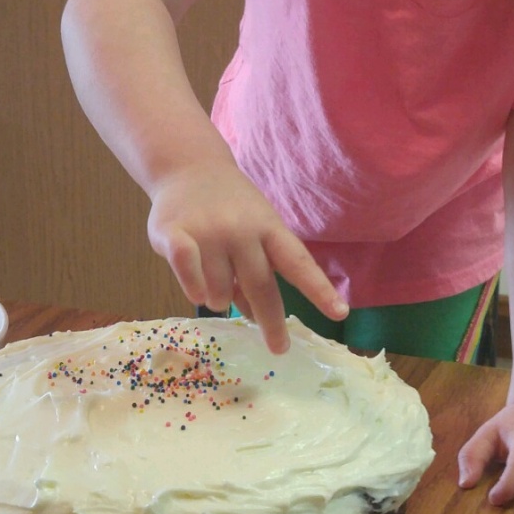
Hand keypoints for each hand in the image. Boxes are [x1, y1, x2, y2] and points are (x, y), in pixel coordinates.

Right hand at [147, 159, 347, 354]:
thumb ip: (256, 273)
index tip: (339, 314)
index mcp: (268, 228)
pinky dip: (192, 286)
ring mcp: (209, 231)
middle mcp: (242, 230)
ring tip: (212, 280)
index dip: (318, 289)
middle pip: (261, 285)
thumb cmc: (228, 207)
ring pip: (219, 291)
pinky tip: (197, 292)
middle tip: (279, 348)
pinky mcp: (174, 232)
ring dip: (218, 299)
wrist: (187, 166)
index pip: (298, 263)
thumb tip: (256, 317)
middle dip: (271, 322)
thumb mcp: (252, 233)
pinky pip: (186, 269)